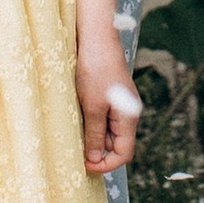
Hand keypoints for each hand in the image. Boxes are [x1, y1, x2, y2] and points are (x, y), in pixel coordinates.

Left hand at [76, 31, 140, 174]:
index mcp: (129, 118)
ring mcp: (120, 103)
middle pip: (117, 144)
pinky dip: (92, 123)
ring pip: (109, 131)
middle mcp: (128, 112)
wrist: (96, 36)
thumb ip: (95, 135)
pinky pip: (104, 117)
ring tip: (74, 135)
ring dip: (93, 137)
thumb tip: (95, 160)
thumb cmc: (95, 70)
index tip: (84, 165)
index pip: (124, 154)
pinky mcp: (111, 94)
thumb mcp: (92, 107)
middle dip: (98, 151)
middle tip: (75, 151)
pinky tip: (78, 119)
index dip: (106, 165)